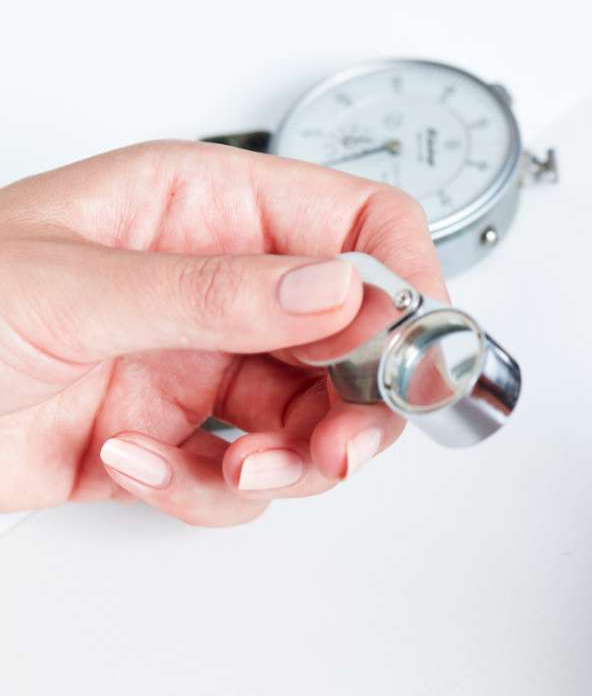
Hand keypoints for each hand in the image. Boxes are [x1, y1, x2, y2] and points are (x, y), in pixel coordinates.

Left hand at [0, 141, 445, 525]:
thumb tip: (341, 288)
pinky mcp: (167, 436)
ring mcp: (194, 361)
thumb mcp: (67, 289)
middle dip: (356, 401)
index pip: (358, 223)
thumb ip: (216, 293)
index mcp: (204, 207)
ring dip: (287, 460)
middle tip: (346, 446)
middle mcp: (215, 282)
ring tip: (236, 470)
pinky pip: (235, 473)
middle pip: (353, 336)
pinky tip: (130, 465)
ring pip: (309, 418)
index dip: (406, 282)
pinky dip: (200, 489)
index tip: (421, 348)